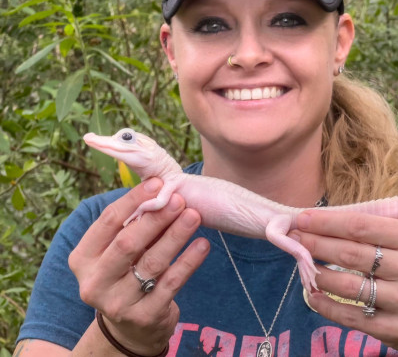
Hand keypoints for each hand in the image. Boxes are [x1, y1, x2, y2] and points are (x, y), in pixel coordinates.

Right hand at [68, 178, 209, 354]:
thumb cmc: (126, 273)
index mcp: (82, 258)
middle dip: (156, 218)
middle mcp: (94, 282)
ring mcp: (118, 303)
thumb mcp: (117, 252)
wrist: (132, 327)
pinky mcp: (145, 317)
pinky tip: (203, 244)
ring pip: (152, 263)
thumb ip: (131, 224)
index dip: (133, 200)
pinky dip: (189, 262)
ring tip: (195, 216)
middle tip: (179, 199)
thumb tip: (159, 186)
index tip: (158, 182)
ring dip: (176, 236)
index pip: (108, 222)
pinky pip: (171, 284)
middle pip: (127, 243)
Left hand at [290, 210, 397, 356]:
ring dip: (317, 274)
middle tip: (293, 237)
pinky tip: (312, 294)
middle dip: (315, 243)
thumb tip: (322, 220)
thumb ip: (372, 231)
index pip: (361, 225)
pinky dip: (324, 303)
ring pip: (346, 285)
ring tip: (302, 265)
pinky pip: (350, 315)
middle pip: (350, 253)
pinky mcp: (395, 329)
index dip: (326, 221)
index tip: (301, 217)